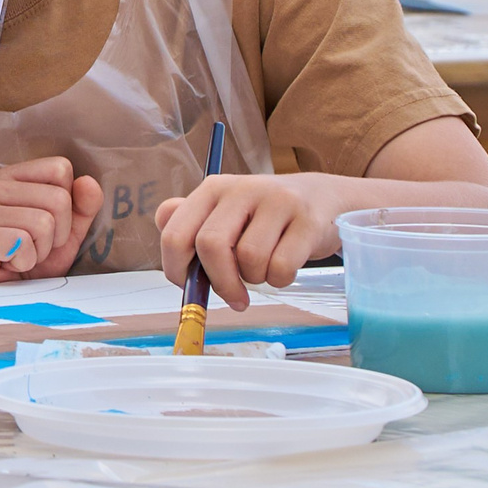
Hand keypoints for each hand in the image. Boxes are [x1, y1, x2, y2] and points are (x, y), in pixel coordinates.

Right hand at [0, 158, 103, 282]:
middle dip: (56, 235)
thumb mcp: (64, 236)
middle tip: (31, 250)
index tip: (45, 229)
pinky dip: (24, 262)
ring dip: (40, 252)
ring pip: (43, 222)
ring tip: (18, 258)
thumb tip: (88, 182)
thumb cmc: (26, 266)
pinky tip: (7, 266)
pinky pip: (22, 242)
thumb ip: (81, 208)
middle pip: (58, 198)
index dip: (66, 206)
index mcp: (10, 178)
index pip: (59, 169)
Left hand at [155, 174, 342, 309]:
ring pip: (249, 259)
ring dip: (255, 279)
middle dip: (220, 282)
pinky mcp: (307, 220)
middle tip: (235, 298)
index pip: (176, 233)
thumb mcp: (226, 211)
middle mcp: (241, 189)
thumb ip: (192, 221)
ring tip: (264, 269)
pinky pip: (281, 267)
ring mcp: (276, 201)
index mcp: (212, 189)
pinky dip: (280, 280)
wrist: (324, 198)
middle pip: (210, 246)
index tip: (190, 287)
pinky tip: (284, 270)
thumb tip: (163, 227)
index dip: (177, 269)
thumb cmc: (265, 215)